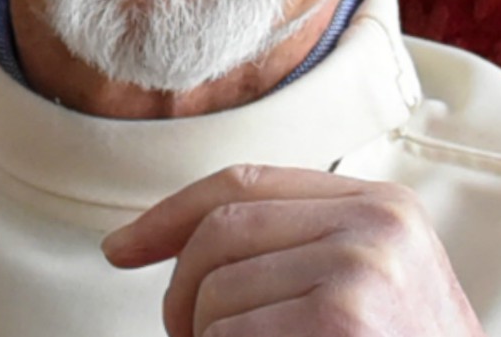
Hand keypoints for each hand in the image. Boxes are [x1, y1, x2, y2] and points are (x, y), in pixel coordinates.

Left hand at [102, 165, 484, 336]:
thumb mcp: (369, 288)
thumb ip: (298, 247)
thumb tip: (166, 241)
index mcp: (380, 205)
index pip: (241, 183)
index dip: (168, 216)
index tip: (120, 249)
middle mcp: (375, 224)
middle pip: (217, 233)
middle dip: (181, 294)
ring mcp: (361, 269)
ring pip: (214, 294)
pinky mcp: (342, 318)